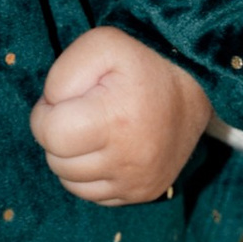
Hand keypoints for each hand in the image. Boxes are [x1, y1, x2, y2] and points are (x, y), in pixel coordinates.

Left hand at [29, 27, 211, 204]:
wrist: (197, 86)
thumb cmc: (143, 63)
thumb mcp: (101, 45)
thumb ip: (62, 75)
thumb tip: (50, 110)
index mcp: (116, 121)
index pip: (50, 135)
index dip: (45, 114)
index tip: (62, 100)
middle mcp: (128, 160)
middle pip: (57, 162)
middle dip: (58, 136)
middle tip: (78, 112)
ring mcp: (137, 183)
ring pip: (71, 183)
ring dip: (71, 158)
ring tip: (92, 130)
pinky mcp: (144, 194)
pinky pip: (94, 196)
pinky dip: (90, 175)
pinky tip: (105, 150)